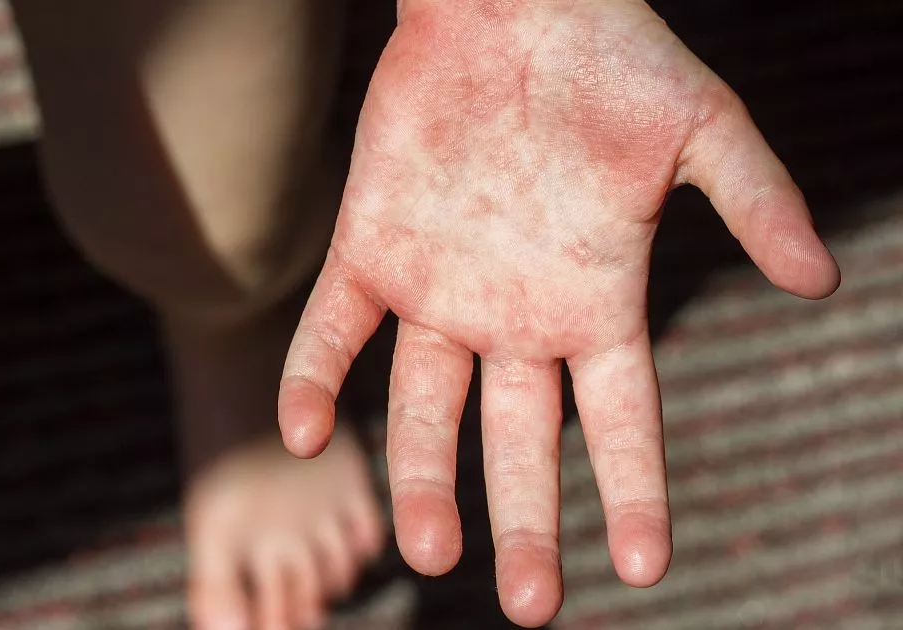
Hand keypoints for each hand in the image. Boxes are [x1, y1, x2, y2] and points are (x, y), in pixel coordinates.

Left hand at [278, 0, 839, 625]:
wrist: (512, 3)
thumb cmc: (614, 59)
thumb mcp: (704, 130)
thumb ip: (757, 201)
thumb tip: (822, 281)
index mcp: (593, 302)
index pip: (620, 422)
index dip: (633, 493)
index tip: (643, 566)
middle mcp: (513, 314)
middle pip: (519, 442)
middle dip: (523, 521)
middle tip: (531, 601)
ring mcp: (437, 289)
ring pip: (423, 407)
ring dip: (421, 477)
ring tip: (428, 549)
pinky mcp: (371, 249)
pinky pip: (332, 328)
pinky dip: (311, 376)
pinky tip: (298, 429)